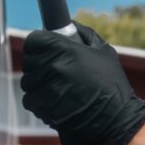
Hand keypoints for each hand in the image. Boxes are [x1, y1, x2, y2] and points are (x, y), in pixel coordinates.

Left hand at [21, 23, 144, 144]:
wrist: (115, 119)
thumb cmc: (112, 85)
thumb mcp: (103, 52)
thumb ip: (84, 34)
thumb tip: (68, 24)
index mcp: (65, 49)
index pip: (34, 40)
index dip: (39, 44)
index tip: (45, 49)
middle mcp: (53, 66)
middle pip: (30, 61)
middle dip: (39, 64)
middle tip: (53, 70)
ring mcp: (46, 88)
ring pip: (28, 81)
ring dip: (38, 84)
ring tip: (56, 88)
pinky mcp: (43, 107)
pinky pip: (30, 100)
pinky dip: (38, 101)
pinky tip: (53, 101)